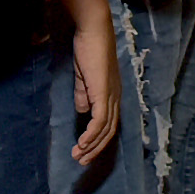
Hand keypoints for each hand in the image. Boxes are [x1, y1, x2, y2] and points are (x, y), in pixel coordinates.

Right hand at [70, 8, 120, 165]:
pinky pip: (100, 120)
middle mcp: (116, 98)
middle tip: (81, 161)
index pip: (108, 124)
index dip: (98, 140)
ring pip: (105, 129)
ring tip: (78, 156)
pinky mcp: (104, 93)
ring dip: (91, 145)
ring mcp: (111, 96)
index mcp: (112, 95)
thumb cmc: (89, 49)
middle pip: (109, 132)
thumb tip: (82, 111)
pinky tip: (82, 143)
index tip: (85, 151)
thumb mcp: (85, 77)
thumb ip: (84, 94)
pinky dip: (92, 134)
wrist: (93, 32)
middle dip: (95, 149)